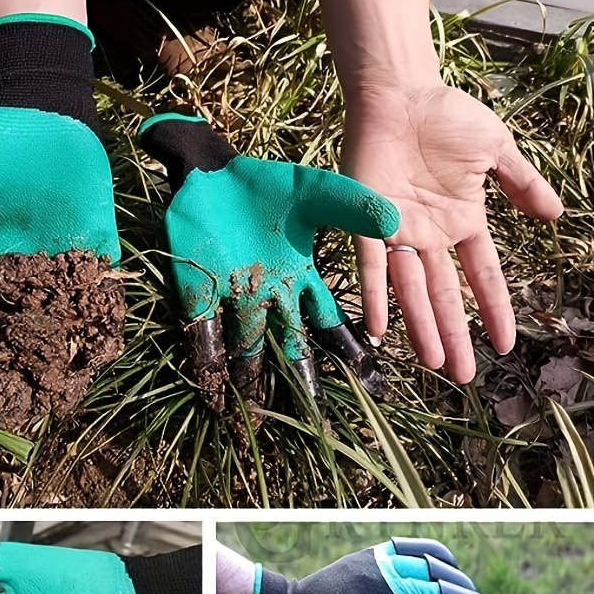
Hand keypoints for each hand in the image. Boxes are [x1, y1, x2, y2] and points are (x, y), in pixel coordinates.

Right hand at [0, 16, 120, 399]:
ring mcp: (65, 260)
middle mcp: (26, 271)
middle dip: (26, 363)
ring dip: (68, 348)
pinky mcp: (98, 246)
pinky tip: (109, 344)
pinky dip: (106, 313)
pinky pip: (104, 285)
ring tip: (71, 387)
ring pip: (66, 313)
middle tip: (30, 404)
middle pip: (25, 327)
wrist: (40, 113)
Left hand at [138, 113, 399, 409]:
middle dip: (300, 381)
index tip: (371, 384)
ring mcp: (233, 297)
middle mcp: (270, 297)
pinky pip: (202, 328)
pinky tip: (210, 383)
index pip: (328, 324)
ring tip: (256, 416)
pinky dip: (206, 354)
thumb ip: (350, 205)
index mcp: (301, 279)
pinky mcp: (198, 290)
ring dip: (251, 378)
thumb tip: (395, 221)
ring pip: (246, 346)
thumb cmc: (267, 185)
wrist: (213, 173)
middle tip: (313, 420)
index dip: (348, 353)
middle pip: (288, 346)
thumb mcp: (315, 190)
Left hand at [342, 84, 562, 381]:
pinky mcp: (367, 221)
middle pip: (445, 296)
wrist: (401, 95)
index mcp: (463, 222)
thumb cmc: (447, 118)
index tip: (504, 344)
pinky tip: (382, 329)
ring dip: (421, 327)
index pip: (483, 276)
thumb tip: (557, 217)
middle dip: (454, 335)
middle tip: (462, 376)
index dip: (494, 310)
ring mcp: (399, 233)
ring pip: (411, 290)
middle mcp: (431, 237)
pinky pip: (371, 266)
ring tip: (433, 363)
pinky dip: (376, 296)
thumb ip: (522, 184)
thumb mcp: (496, 150)